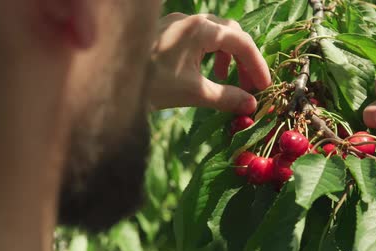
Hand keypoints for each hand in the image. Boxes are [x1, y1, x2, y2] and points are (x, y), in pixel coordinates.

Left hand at [149, 13, 271, 113]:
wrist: (111, 82)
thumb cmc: (152, 86)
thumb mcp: (193, 93)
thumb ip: (226, 97)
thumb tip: (251, 105)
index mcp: (200, 29)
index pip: (241, 41)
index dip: (256, 64)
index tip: (264, 86)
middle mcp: (190, 19)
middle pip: (230, 33)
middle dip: (244, 59)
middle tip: (250, 85)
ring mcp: (178, 23)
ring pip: (215, 34)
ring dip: (227, 57)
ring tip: (226, 80)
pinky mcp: (168, 32)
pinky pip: (199, 37)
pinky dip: (210, 54)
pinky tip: (205, 73)